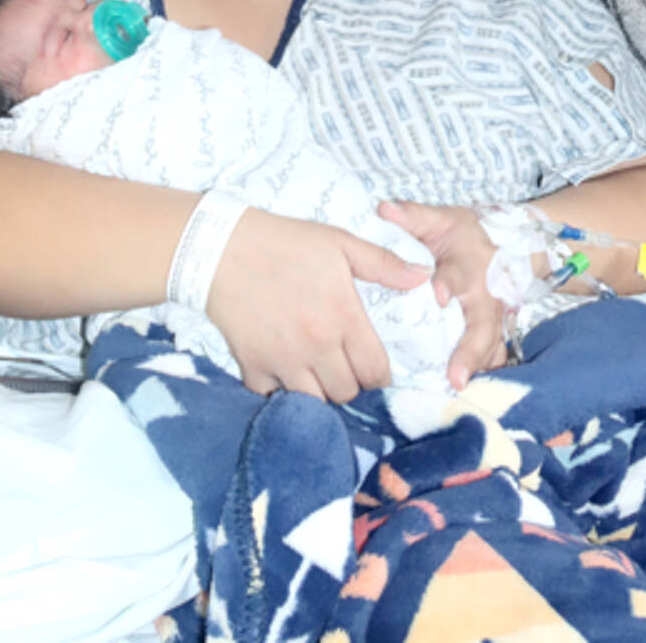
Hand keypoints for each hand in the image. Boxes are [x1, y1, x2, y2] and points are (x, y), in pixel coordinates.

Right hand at [206, 208, 428, 403]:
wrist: (223, 248)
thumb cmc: (286, 243)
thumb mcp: (339, 243)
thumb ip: (383, 264)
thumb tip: (422, 277)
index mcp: (343, 318)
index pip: (376, 373)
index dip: (379, 374)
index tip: (371, 365)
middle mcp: (317, 346)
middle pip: (347, 393)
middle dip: (350, 383)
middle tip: (343, 364)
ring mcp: (283, 361)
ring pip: (315, 402)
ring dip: (319, 391)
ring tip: (316, 370)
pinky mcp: (253, 366)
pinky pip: (273, 396)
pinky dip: (280, 390)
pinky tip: (282, 369)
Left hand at [379, 201, 504, 390]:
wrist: (501, 246)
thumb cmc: (459, 236)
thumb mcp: (439, 220)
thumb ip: (412, 216)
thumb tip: (383, 209)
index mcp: (470, 260)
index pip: (460, 272)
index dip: (449, 284)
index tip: (437, 295)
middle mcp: (486, 292)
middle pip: (484, 322)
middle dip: (471, 348)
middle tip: (455, 376)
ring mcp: (494, 317)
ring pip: (491, 345)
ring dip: (476, 367)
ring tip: (456, 389)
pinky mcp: (494, 334)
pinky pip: (493, 356)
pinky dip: (482, 373)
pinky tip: (463, 392)